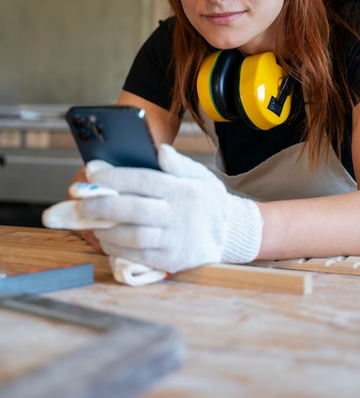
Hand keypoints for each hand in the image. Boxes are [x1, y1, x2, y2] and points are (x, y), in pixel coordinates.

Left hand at [82, 144, 262, 273]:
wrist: (230, 233)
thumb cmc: (207, 200)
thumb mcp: (200, 175)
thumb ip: (178, 163)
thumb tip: (160, 150)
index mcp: (182, 190)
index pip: (143, 180)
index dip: (115, 177)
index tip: (92, 173)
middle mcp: (177, 215)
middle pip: (132, 210)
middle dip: (100, 205)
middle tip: (79, 201)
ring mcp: (174, 240)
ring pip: (132, 236)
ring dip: (105, 229)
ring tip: (90, 220)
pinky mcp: (171, 260)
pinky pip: (138, 255)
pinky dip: (117, 248)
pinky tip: (106, 238)